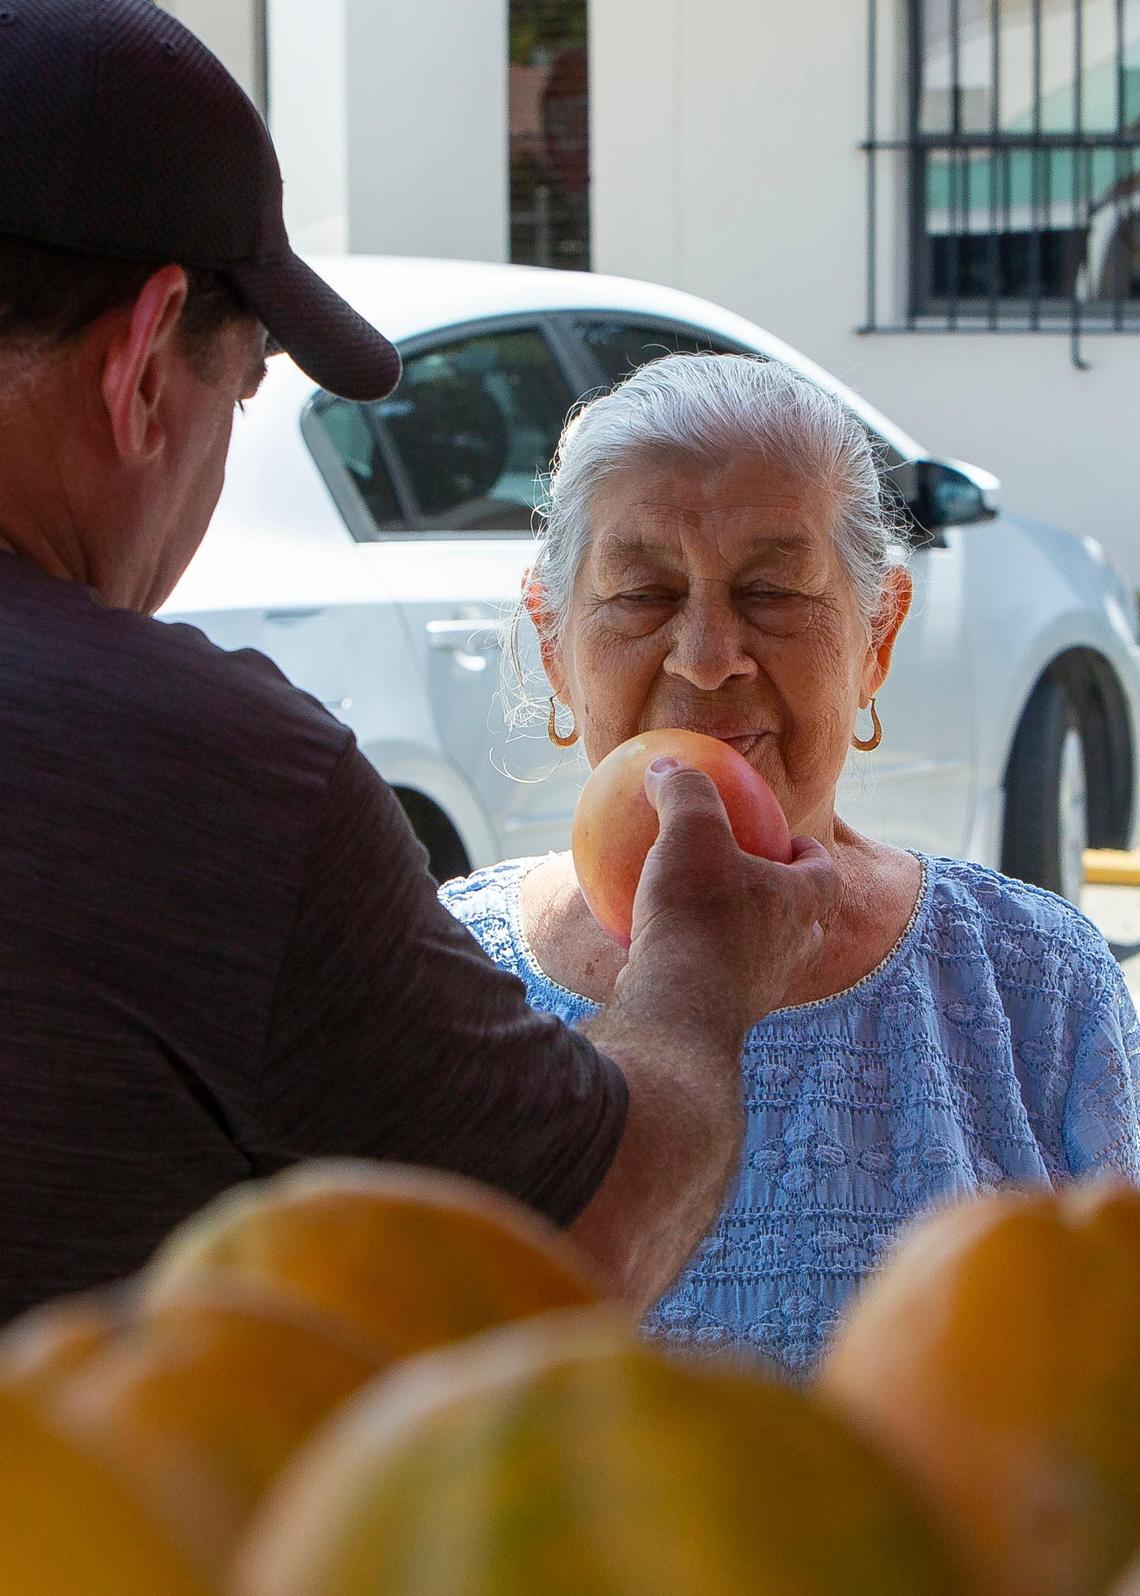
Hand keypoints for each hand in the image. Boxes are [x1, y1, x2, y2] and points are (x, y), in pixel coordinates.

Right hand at [620, 758, 838, 1040]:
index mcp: (801, 903)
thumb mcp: (690, 832)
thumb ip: (684, 791)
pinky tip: (661, 950)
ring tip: (712, 917)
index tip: (793, 842)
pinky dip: (699, 965)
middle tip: (757, 880)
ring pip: (766, 957)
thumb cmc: (696, 914)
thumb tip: (665, 764)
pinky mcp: (726, 1017)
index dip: (813, 855)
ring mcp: (762, 990)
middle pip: (806, 921)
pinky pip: (717, 982)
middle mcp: (792, 950)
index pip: (825, 873)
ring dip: (748, 937)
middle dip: (789, 902)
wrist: (676, 1010)